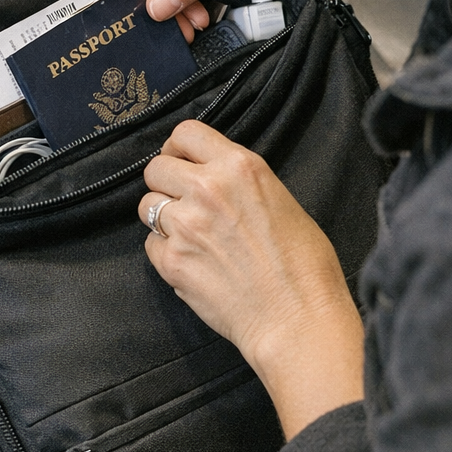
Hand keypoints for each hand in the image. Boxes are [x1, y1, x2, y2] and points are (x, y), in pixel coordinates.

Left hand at [139, 121, 363, 438]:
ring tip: (190, 235)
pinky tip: (192, 261)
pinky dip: (165, 251)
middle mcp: (207, 189)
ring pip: (147, 205)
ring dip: (163, 217)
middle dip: (166, 183)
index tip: (183, 162)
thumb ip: (240, 182)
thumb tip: (212, 178)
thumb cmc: (304, 265)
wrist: (297, 318)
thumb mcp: (281, 199)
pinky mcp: (172, 261)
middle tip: (184, 202)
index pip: (185, 133)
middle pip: (156, 167)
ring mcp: (185, 225)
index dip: (179, 148)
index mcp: (239, 167)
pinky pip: (150, 244)